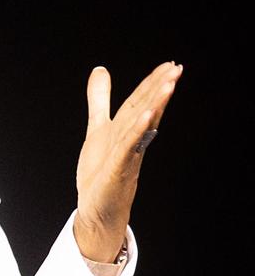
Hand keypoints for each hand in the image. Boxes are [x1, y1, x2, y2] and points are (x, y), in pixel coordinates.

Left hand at [74, 61, 183, 261]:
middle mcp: (131, 142)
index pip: (142, 104)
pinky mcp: (117, 171)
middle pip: (146, 112)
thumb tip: (100, 69)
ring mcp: (126, 156)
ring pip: (142, 128)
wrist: (97, 210)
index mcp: (127, 131)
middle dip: (160, 90)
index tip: (170, 65)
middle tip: (177, 69)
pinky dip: (136, 133)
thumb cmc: (100, 172)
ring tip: (168, 85)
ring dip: (154, 106)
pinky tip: (146, 117)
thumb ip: (100, 100)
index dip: (153, 84)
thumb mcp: (98, 128)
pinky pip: (128, 149)